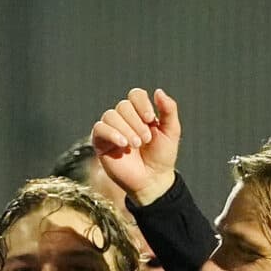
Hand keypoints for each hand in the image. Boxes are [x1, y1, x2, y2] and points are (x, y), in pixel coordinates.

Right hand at [92, 87, 181, 205]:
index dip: (142, 103)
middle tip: (146, 139)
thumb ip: (168, 110)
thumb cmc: (161, 157)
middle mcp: (124, 119)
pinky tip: (123, 144)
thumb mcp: (171, 132)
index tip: (151, 119)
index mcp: (140, 113)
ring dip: (125, 129)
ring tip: (136, 144)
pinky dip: (111, 133)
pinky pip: (99, 129)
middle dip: (136, 122)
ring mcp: (111, 130)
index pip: (135, 95)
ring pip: (111, 116)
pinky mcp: (100, 143)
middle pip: (123, 106)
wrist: (152, 180)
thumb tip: (158, 91)